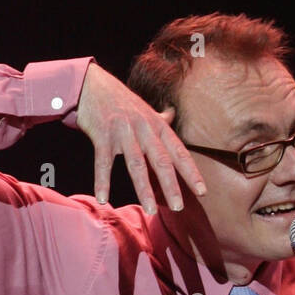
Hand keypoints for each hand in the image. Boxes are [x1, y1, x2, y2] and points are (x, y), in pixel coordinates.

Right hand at [75, 62, 206, 214]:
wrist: (92, 85)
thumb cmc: (120, 100)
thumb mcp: (145, 108)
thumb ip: (160, 117)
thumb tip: (172, 114)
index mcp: (157, 126)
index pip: (179, 152)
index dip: (191, 172)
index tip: (202, 192)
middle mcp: (144, 129)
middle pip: (161, 160)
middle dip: (170, 185)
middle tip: (178, 207)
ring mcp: (123, 132)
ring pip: (137, 164)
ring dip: (144, 188)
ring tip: (150, 209)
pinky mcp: (102, 135)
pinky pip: (103, 162)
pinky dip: (102, 181)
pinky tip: (102, 199)